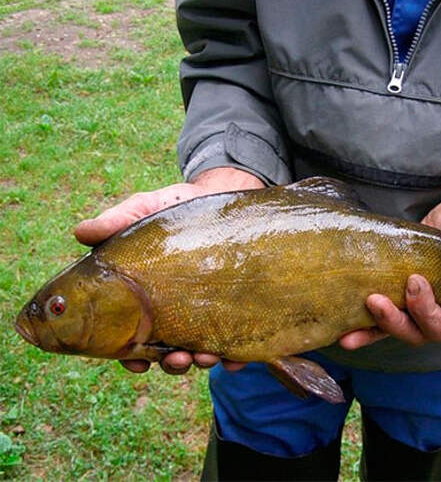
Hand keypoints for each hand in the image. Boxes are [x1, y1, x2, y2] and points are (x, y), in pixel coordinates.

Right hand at [74, 167, 264, 373]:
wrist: (219, 200)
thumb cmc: (173, 209)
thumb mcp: (144, 209)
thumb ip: (116, 222)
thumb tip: (81, 232)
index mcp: (143, 300)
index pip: (131, 340)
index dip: (130, 357)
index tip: (137, 361)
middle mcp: (173, 313)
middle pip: (167, 353)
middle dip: (172, 363)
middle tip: (179, 359)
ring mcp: (204, 313)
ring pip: (199, 351)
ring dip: (201, 362)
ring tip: (207, 357)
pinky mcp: (232, 310)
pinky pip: (234, 341)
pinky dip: (234, 357)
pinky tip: (236, 358)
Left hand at [340, 183, 440, 349]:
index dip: (427, 309)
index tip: (414, 281)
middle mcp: (439, 312)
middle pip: (416, 332)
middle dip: (394, 320)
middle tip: (375, 300)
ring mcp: (414, 306)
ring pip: (393, 329)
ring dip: (370, 330)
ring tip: (347, 333)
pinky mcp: (395, 295)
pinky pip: (377, 318)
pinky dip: (360, 326)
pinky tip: (340, 331)